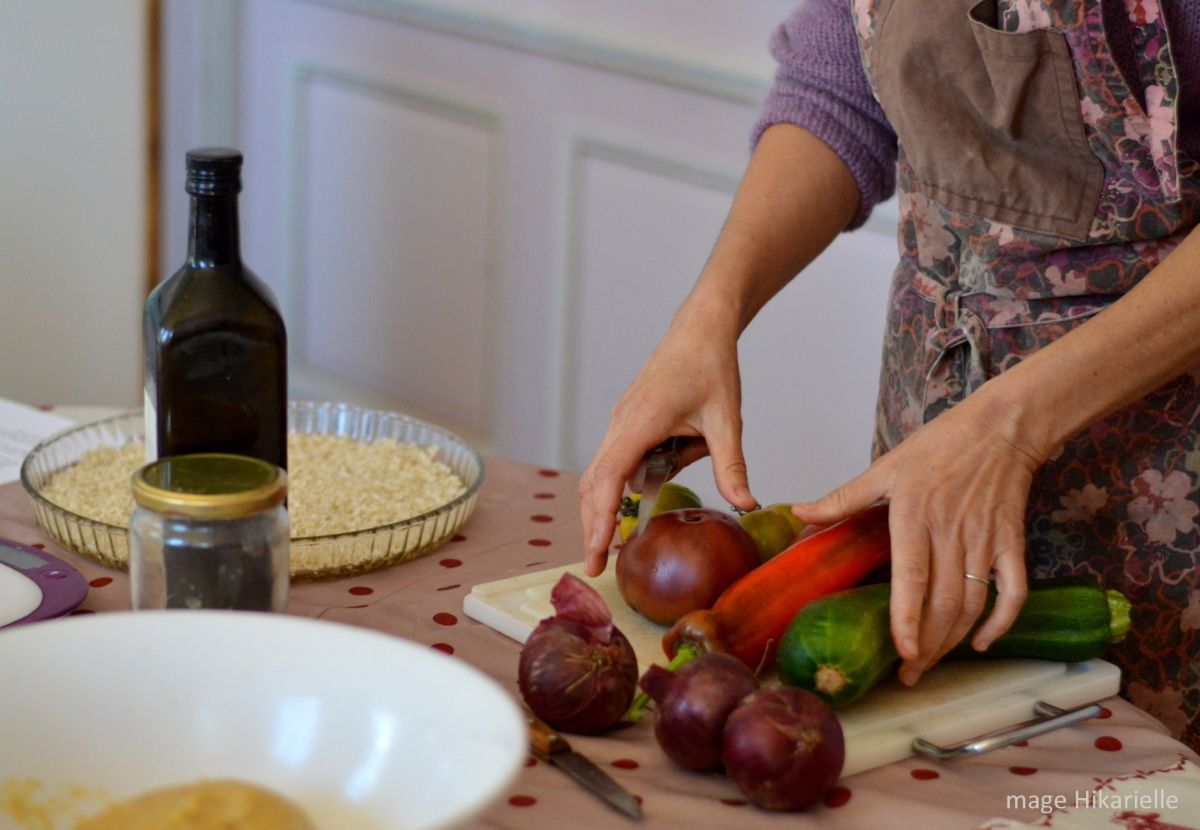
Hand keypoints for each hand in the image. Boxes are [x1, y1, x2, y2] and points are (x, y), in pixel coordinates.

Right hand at [579, 302, 758, 576]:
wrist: (701, 327)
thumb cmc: (712, 365)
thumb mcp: (727, 418)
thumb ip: (732, 465)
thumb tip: (746, 505)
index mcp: (639, 423)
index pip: (610, 479)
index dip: (601, 517)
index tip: (598, 551)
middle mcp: (621, 424)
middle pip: (594, 483)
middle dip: (593, 525)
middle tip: (596, 567)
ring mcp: (621, 423)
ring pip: (602, 474)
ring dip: (607, 507)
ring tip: (613, 545)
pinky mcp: (629, 423)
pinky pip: (619, 461)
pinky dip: (623, 487)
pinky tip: (641, 502)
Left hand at [791, 390, 1042, 685]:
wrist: (1000, 428)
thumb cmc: (938, 446)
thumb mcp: (884, 468)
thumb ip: (843, 498)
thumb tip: (798, 512)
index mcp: (915, 516)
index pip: (912, 578)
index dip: (907, 619)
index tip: (902, 652)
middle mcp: (952, 533)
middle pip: (943, 603)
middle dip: (928, 645)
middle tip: (909, 674)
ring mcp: (985, 541)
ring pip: (973, 603)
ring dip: (955, 640)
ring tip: (931, 663)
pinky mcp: (1011, 542)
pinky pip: (1013, 591)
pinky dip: (1002, 622)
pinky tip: (982, 642)